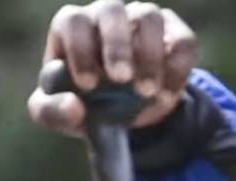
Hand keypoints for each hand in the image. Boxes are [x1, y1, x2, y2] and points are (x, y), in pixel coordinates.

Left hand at [27, 0, 199, 134]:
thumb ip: (52, 111)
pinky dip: (176, 69)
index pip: (74, 21)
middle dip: (116, 45)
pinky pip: (183, 41)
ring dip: (149, 54)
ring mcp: (141, 21)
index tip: (88, 84)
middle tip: (121, 79)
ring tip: (146, 91)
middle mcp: (107, 16)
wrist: (121, 115)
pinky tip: (167, 96)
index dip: (80, 48)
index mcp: (74, 28)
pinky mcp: (173, 35)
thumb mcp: (55, 113)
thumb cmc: (79, 103)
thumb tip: (74, 107)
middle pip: (111, 9)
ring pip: (149, 16)